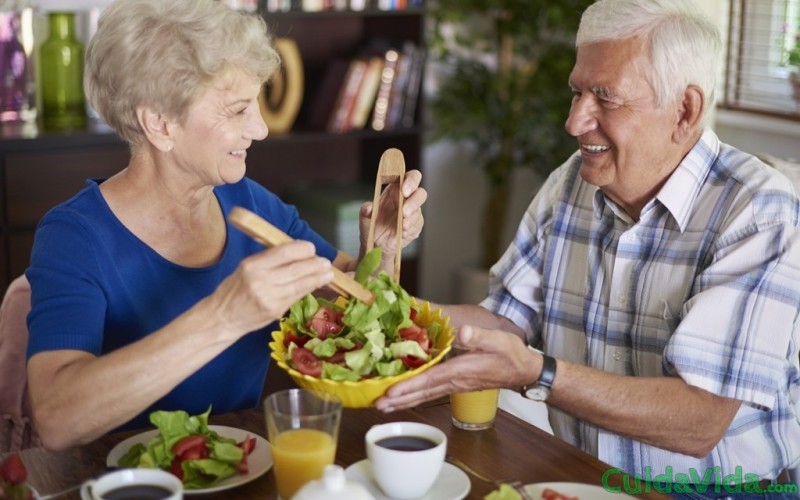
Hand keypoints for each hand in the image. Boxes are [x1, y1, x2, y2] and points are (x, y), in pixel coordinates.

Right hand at [211, 240, 333, 335]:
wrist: (223, 317)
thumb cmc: (235, 289)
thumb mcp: (246, 267)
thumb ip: (269, 260)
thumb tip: (297, 251)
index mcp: (252, 265)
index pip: (284, 252)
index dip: (302, 249)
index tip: (311, 248)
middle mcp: (261, 280)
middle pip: (295, 269)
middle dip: (314, 264)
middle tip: (326, 262)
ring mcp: (269, 297)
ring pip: (300, 284)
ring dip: (317, 278)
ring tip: (328, 273)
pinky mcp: (276, 311)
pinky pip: (296, 296)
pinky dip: (309, 289)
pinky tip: (317, 284)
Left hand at [359, 169, 426, 256]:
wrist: (375, 245)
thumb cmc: (372, 226)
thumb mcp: (365, 217)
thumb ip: (365, 210)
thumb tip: (369, 208)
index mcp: (395, 190)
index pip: (408, 177)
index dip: (410, 180)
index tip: (404, 190)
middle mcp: (406, 199)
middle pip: (420, 192)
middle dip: (414, 201)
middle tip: (404, 211)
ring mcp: (413, 213)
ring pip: (419, 210)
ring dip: (411, 217)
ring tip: (402, 225)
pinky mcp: (415, 225)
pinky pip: (418, 224)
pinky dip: (411, 228)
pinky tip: (403, 232)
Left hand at [375, 325, 537, 411]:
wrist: (523, 371)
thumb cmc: (511, 354)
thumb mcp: (499, 340)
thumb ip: (480, 336)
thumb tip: (464, 332)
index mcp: (461, 370)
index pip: (431, 379)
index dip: (410, 385)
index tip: (391, 391)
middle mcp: (454, 381)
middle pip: (422, 392)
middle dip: (399, 399)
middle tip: (376, 405)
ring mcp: (454, 386)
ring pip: (425, 396)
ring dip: (404, 402)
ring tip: (383, 407)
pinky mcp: (455, 385)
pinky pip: (430, 393)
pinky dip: (414, 397)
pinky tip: (403, 399)